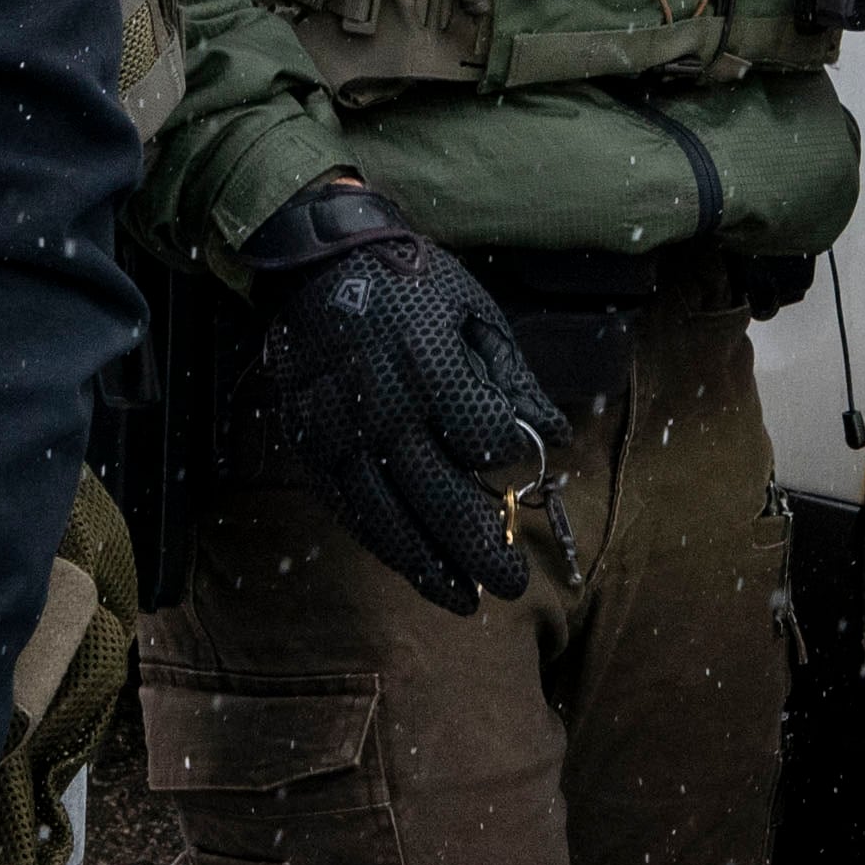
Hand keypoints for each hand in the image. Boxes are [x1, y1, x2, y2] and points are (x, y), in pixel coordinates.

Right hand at [245, 180, 568, 613]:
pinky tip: (413, 567)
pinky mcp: (311, 448)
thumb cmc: (408, 283)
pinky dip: (384, 544)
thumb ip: (512, 379)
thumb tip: (554, 436)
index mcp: (432, 368)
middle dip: (481, 547)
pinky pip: (351, 510)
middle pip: (439, 497)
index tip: (521, 462)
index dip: (506, 458)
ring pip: (389, 520)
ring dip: (429, 567)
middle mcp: (384, 410)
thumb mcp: (475, 312)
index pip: (481, 440)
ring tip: (464, 599)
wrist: (314, 265)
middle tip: (513, 583)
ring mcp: (340, 435)